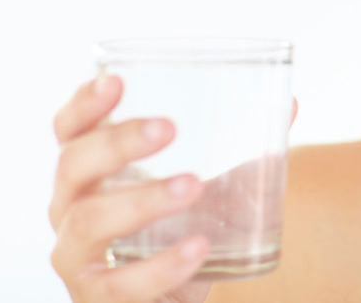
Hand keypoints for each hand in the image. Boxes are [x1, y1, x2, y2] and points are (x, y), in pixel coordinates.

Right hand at [49, 74, 298, 302]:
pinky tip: (199, 247)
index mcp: (92, 172)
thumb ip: (244, 146)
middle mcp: (72, 210)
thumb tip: (290, 104)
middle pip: (72, 166)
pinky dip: (163, 265)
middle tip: (168, 128)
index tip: (116, 79)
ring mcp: (78, 259)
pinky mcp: (100, 302)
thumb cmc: (184, 229)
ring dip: (142, 200)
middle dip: (117, 143)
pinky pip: (122, 285)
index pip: (70, 131)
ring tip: (194, 185)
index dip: (84, 103)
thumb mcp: (213, 185)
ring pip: (89, 223)